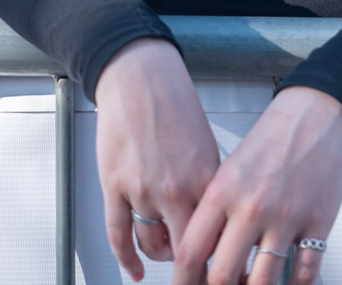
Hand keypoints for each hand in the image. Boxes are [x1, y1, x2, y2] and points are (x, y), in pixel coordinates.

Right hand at [96, 37, 220, 281]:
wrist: (139, 77)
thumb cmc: (174, 106)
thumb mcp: (207, 148)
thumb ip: (209, 189)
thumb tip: (218, 225)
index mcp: (207, 180)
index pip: (220, 239)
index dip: (222, 265)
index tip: (225, 277)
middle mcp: (178, 189)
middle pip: (188, 254)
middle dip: (193, 273)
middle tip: (195, 279)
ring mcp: (144, 190)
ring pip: (153, 246)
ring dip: (159, 256)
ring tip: (163, 255)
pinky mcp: (115, 186)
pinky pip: (119, 235)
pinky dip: (126, 259)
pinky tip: (134, 270)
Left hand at [180, 84, 341, 284]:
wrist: (317, 113)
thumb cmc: (273, 138)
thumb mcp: (229, 170)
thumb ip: (215, 212)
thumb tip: (203, 254)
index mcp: (223, 192)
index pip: (191, 251)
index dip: (182, 281)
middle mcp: (251, 207)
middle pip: (222, 275)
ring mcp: (286, 218)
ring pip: (262, 281)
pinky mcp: (318, 223)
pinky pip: (304, 272)